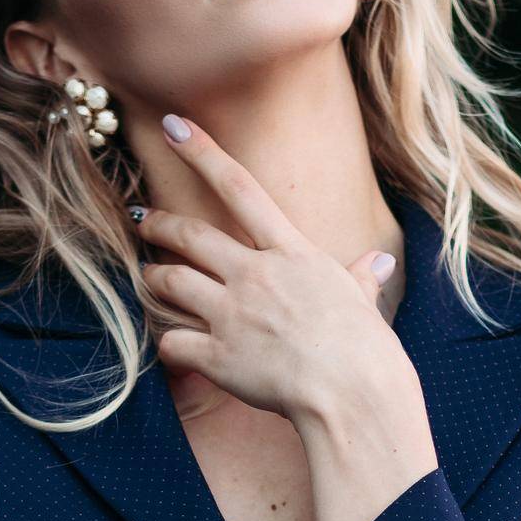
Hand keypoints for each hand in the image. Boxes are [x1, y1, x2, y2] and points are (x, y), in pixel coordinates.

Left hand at [134, 114, 419, 426]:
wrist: (351, 393)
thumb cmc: (365, 350)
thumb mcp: (363, 303)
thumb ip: (360, 279)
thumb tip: (379, 264)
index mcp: (290, 254)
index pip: (240, 188)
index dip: (202, 152)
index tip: (172, 127)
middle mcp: (254, 275)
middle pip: (191, 235)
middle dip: (160, 223)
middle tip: (141, 218)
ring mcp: (232, 315)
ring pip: (170, 281)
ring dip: (152, 278)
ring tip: (146, 278)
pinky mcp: (218, 357)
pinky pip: (173, 342)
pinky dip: (165, 343)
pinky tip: (168, 347)